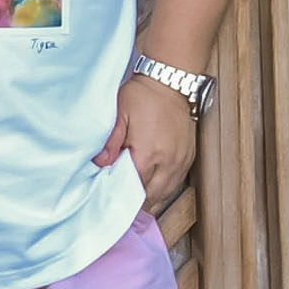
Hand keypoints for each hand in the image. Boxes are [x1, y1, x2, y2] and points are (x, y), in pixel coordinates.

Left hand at [98, 72, 198, 211]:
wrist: (171, 81)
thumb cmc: (143, 95)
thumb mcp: (119, 113)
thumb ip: (111, 142)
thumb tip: (100, 164)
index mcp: (148, 153)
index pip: (133, 188)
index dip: (121, 197)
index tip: (110, 203)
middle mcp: (168, 161)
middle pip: (151, 196)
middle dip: (135, 203)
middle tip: (120, 207)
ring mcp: (181, 160)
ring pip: (165, 193)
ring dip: (151, 199)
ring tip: (135, 204)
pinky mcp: (188, 156)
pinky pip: (176, 183)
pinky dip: (164, 189)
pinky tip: (152, 189)